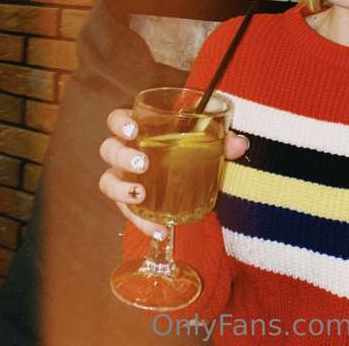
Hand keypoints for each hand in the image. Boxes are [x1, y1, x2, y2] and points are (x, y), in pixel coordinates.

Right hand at [99, 108, 249, 238]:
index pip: (117, 119)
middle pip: (109, 149)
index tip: (134, 130)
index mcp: (140, 128)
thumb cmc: (192, 149)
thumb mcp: (208, 143)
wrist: (192, 177)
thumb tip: (241, 144)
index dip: (120, 123)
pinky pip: (128, 213)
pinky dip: (142, 223)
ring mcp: (125, 178)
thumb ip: (224, 141)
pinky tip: (159, 230)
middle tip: (143, 163)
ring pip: (108, 182)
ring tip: (141, 195)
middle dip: (122, 156)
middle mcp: (126, 151)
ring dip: (121, 190)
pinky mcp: (131, 203)